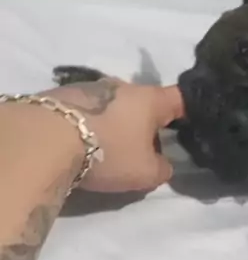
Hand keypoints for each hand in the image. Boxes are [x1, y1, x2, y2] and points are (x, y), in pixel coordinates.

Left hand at [47, 78, 184, 192]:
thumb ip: (162, 169)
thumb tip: (163, 164)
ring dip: (117, 122)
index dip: (190, 112)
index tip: (191, 127)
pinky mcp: (65, 95)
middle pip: (145, 103)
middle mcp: (123, 86)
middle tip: (144, 149)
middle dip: (148, 123)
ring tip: (108, 148)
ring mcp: (92, 87)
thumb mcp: (145, 173)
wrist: (45, 139)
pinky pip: (89, 109)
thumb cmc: (108, 152)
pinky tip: (83, 142)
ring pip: (115, 105)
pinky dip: (92, 123)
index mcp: (150, 99)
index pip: (181, 98)